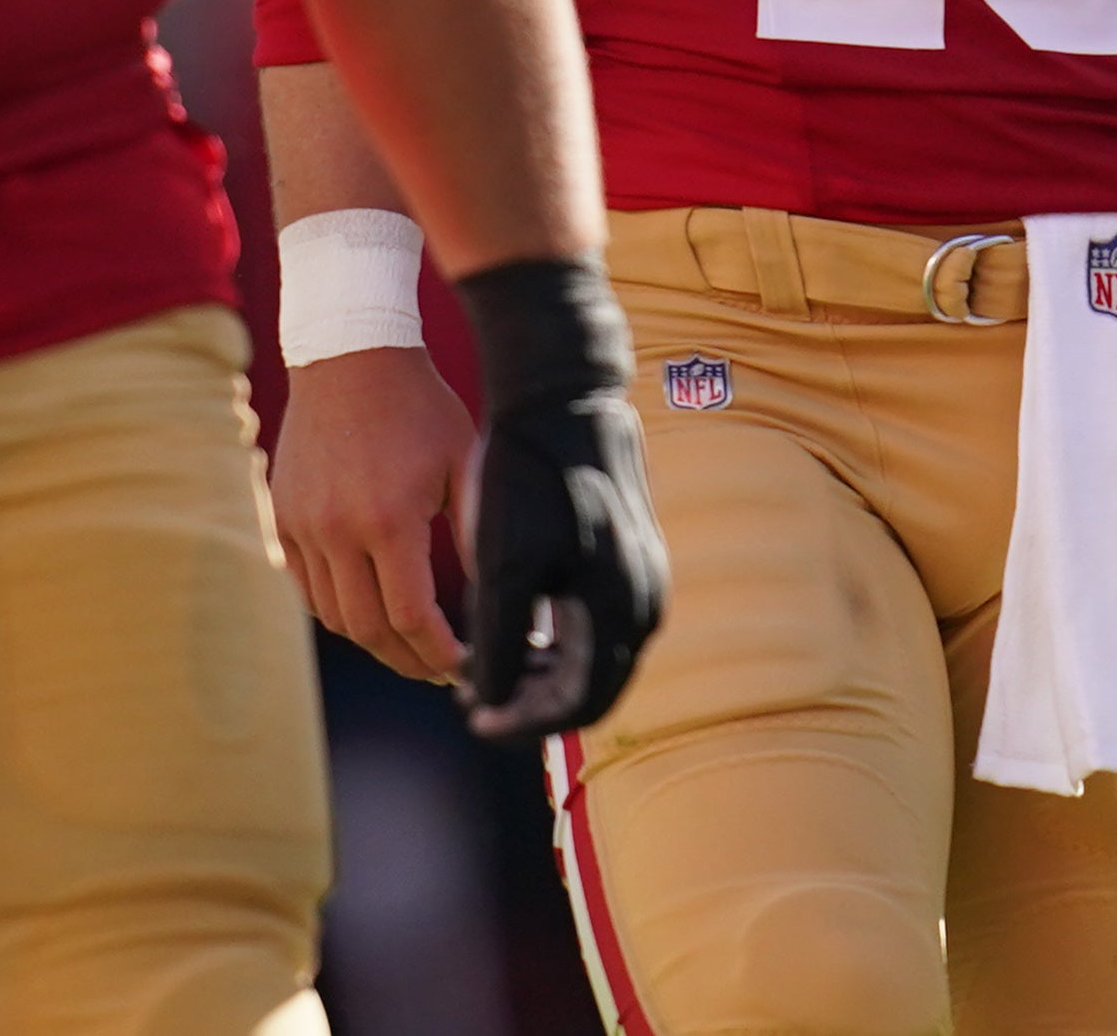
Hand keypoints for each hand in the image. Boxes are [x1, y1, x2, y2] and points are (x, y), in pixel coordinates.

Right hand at [270, 343, 470, 683]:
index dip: (439, 653)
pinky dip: (337, 608)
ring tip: (407, 644)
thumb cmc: (418, 406)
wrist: (349, 356)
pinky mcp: (283, 519)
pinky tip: (368, 606)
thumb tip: (499, 587)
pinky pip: (306, 587)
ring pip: (333, 615)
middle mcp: (337, 531)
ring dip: (372, 639)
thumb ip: (476, 528)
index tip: (463, 667)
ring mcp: (302, 527)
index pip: (411, 617)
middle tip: (437, 669)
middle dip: (408, 660)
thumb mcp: (463, 460)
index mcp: (388, 520)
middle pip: (369, 629)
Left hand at [451, 256, 669, 740]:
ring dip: (544, 674)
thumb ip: (500, 643)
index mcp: (620, 610)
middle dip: (532, 702)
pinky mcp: (634, 555)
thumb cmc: (528, 477)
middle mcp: (645, 602)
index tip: (471, 715)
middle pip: (592, 688)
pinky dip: (560, 640)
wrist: (560, 395)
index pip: (578, 705)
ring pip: (596, 658)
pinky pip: (601, 623)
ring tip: (486, 666)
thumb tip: (488, 703)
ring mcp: (646, 577)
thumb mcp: (504, 565)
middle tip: (473, 696)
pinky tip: (515, 627)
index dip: (521, 721)